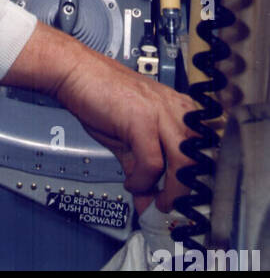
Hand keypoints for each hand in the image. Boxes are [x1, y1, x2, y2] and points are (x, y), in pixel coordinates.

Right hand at [2, 22, 197, 214]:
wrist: (73, 71)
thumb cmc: (98, 95)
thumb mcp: (127, 136)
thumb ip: (141, 165)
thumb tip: (146, 196)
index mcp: (178, 109)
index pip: (204, 150)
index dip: (196, 179)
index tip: (182, 198)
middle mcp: (175, 109)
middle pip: (199, 160)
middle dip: (186, 192)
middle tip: (168, 205)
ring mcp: (160, 112)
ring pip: (184, 165)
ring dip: (170, 192)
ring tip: (155, 201)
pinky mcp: (141, 119)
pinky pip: (151, 164)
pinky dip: (141, 181)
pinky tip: (130, 182)